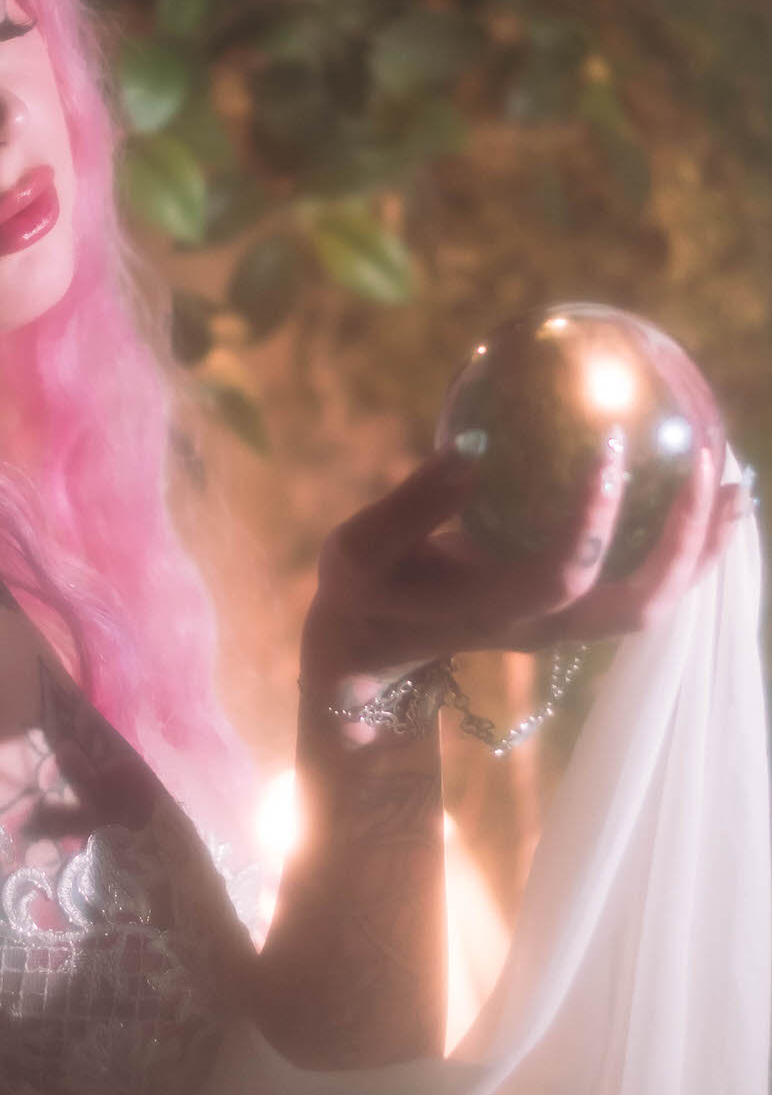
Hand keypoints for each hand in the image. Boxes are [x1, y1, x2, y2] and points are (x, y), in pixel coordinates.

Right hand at [302, 431, 749, 711]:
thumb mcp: (359, 548)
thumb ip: (412, 504)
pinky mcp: (571, 615)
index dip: (594, 519)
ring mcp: (563, 630)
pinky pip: (643, 587)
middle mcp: (541, 631)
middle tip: (710, 466)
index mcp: (491, 612)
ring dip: (701, 550)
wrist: (372, 648)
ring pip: (655, 606)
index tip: (608, 446)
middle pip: (639, 608)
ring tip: (735, 484)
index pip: (562, 576)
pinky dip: (681, 547)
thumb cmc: (364, 591)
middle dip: (685, 544)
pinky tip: (696, 494)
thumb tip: (473, 446)